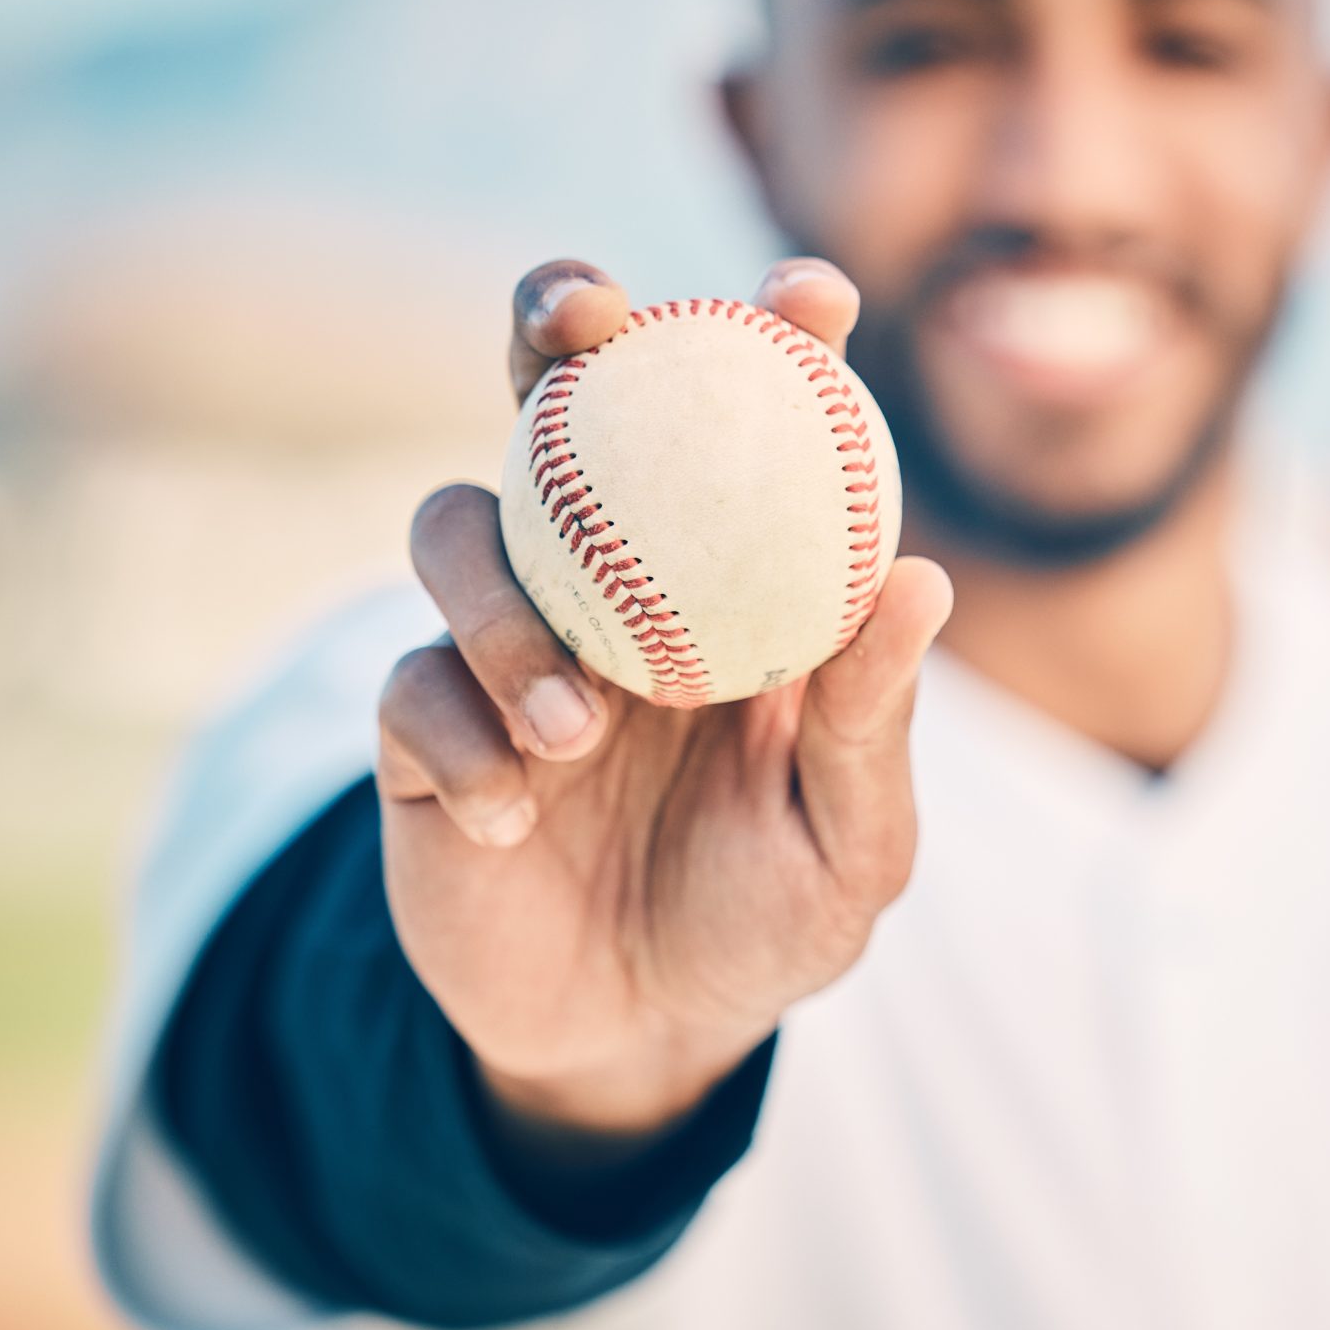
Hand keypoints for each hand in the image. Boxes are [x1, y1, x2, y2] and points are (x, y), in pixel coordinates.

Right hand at [376, 258, 952, 1160]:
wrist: (638, 1038)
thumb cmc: (767, 915)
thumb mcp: (850, 842)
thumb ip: (870, 721)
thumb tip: (919, 576)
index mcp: (730, 580)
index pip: (747, 422)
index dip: (773, 335)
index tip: (807, 291)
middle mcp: (609, 578)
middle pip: (559, 401)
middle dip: (554, 323)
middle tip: (583, 319)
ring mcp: (507, 647)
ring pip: (456, 527)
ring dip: (507, 608)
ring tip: (579, 729)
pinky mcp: (421, 732)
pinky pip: (409, 690)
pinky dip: (459, 741)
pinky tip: (513, 818)